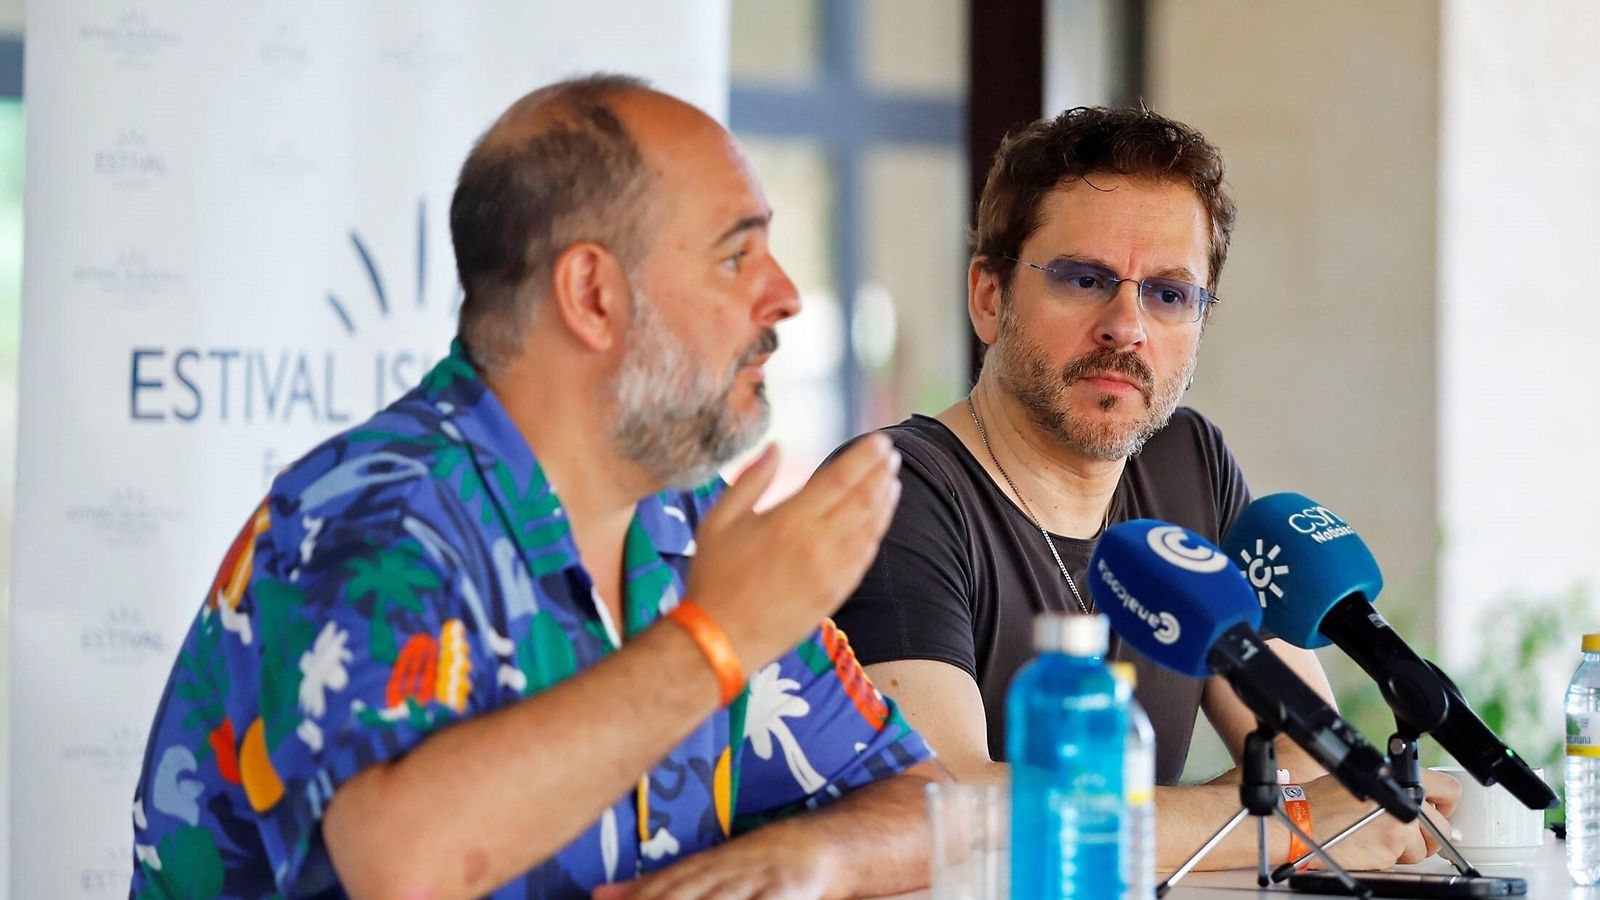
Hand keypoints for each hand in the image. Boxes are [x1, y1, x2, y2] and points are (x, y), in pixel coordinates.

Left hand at [590, 823, 836, 899]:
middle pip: (683, 895)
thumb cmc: (750, 864)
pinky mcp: (782, 891)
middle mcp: (722, 872)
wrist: (817, 845)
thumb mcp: (701, 870)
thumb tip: (597, 895)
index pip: (660, 890)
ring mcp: (753, 881)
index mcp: (699, 868)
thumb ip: (653, 886)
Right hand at [687, 436, 901, 673]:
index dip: (864, 457)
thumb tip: (776, 448)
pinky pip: (865, 557)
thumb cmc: (714, 577)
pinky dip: (877, 533)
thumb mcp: (718, 521)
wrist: (721, 639)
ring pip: (870, 528)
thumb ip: (751, 481)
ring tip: (892, 482)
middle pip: (862, 500)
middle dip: (881, 473)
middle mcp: (817, 544)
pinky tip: (879, 520)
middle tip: (892, 455)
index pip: (839, 479)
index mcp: (788, 521)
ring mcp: (831, 572)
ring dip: (885, 501)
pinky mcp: (836, 595)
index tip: (880, 441)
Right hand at [1298, 771, 1456, 869]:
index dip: (1445, 804)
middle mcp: (1406, 803)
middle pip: (1442, 826)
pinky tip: (1369, 844)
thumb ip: (1397, 787)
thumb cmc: (1325, 799)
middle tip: (1405, 832)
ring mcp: (1400, 829)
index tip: (1439, 811)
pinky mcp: (1391, 851)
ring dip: (1407, 848)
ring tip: (1379, 837)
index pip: (1449, 790)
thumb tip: (1418, 799)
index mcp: (1400, 778)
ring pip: (1424, 848)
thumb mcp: (1366, 778)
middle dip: (1427, 834)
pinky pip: (1403, 860)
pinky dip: (1389, 857)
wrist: (1303, 820)